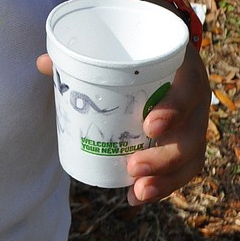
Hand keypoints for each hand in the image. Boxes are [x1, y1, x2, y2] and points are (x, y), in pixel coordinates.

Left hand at [36, 44, 210, 206]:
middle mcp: (196, 97)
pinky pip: (184, 169)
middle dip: (165, 157)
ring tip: (136, 192)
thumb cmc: (136, 48)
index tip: (148, 126)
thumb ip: (85, 52)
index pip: (189, 88)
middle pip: (192, 133)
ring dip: (166, 179)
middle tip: (133, 167)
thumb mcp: (120, 44)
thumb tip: (43, 64)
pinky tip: (138, 196)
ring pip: (191, 156)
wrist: (162, 48)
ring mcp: (195, 121)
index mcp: (184, 66)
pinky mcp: (188, 140)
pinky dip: (164, 185)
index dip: (175, 109)